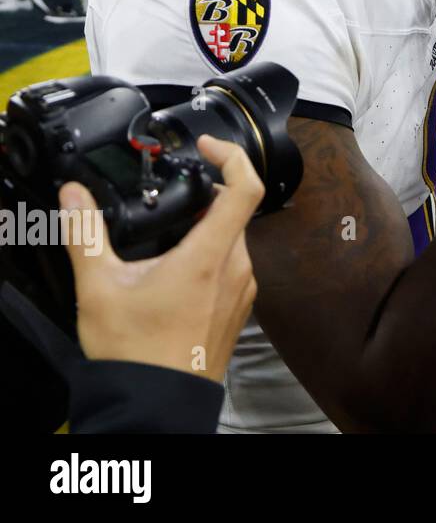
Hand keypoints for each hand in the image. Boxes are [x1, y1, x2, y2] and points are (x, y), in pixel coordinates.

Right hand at [61, 134, 264, 382]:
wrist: (156, 404)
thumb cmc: (135, 352)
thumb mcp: (100, 288)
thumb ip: (86, 234)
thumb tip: (74, 196)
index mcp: (210, 256)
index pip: (245, 188)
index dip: (232, 156)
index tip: (205, 147)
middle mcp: (236, 268)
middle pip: (236, 210)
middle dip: (207, 194)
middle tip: (174, 191)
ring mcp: (242, 290)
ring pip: (234, 239)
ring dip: (208, 227)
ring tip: (169, 233)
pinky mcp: (239, 307)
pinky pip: (232, 265)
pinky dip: (211, 254)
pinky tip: (176, 269)